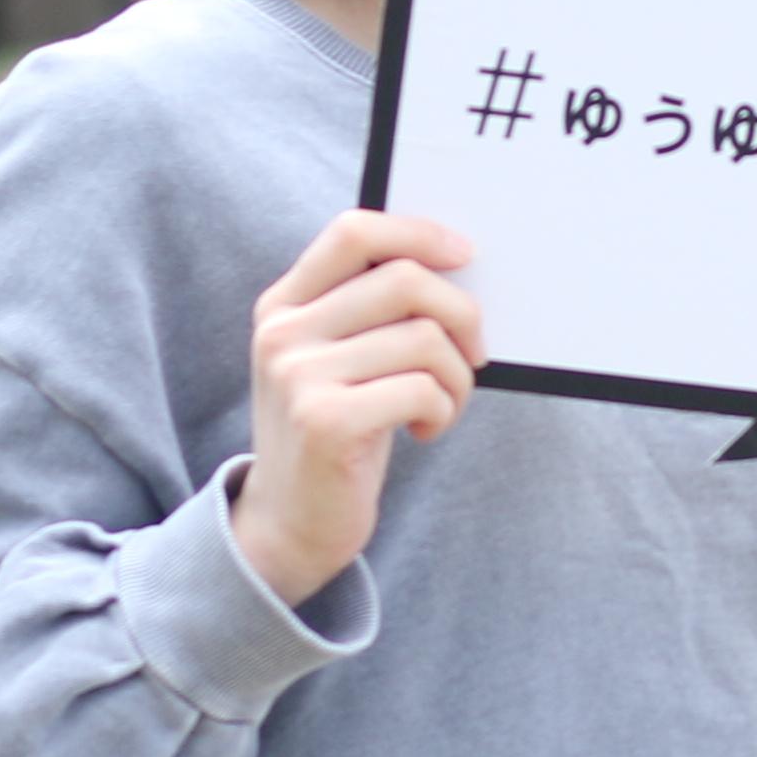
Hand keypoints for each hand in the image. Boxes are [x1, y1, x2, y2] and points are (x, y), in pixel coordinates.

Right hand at [231, 209, 482, 607]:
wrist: (289, 524)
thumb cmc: (334, 432)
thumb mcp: (334, 362)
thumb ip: (369, 312)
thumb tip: (456, 265)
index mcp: (284, 305)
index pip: (353, 231)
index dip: (417, 233)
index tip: (464, 254)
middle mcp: (283, 333)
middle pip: (404, 280)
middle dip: (462, 315)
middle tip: (473, 355)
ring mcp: (298, 376)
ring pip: (424, 339)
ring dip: (456, 377)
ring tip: (442, 405)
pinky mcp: (325, 421)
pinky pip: (422, 389)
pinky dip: (444, 410)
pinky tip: (425, 430)